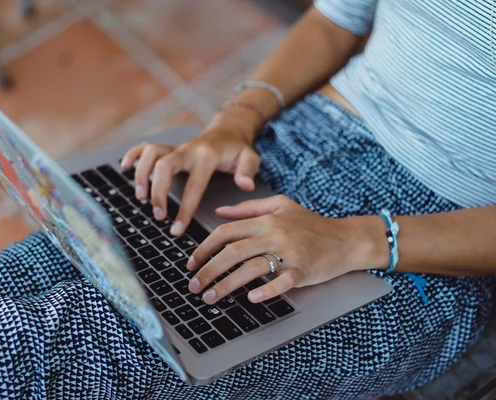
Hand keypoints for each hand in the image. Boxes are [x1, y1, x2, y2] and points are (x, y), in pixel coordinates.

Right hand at [120, 113, 260, 235]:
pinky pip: (146, 146)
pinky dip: (133, 155)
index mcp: (207, 156)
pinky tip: (125, 168)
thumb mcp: (250, 158)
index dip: (184, 209)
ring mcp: (176, 147)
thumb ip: (248, 172)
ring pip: (151, 154)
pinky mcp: (169, 148)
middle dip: (158, 192)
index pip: (193, 185)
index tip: (177, 229)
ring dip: (142, 174)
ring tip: (140, 197)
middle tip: (158, 216)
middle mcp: (187, 150)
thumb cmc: (238, 149)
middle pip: (164, 166)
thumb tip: (245, 185)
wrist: (229, 130)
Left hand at [186, 195, 385, 303]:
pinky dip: (267, 290)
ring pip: (251, 267)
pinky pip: (283, 281)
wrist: (345, 239)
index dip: (204, 247)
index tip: (191, 263)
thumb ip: (249, 207)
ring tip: (210, 297)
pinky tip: (252, 299)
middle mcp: (275, 234)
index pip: (226, 232)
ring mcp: (290, 252)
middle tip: (193, 285)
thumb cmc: (311, 224)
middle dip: (208, 269)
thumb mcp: (280, 205)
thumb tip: (219, 211)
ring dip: (227, 284)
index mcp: (266, 220)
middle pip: (233, 251)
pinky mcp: (304, 270)